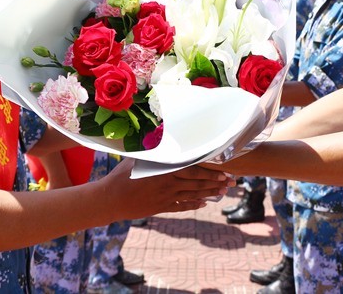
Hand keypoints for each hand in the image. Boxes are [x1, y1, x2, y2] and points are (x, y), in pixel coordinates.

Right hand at [101, 160, 233, 218]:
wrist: (111, 199)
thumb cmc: (122, 175)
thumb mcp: (138, 158)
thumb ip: (154, 150)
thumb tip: (162, 134)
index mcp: (165, 170)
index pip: (193, 169)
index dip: (210, 170)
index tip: (224, 170)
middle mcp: (169, 184)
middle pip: (197, 183)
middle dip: (216, 182)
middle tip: (231, 182)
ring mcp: (166, 197)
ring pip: (193, 195)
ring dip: (209, 193)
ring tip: (223, 192)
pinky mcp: (162, 207)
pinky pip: (182, 206)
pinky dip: (194, 204)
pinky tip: (203, 203)